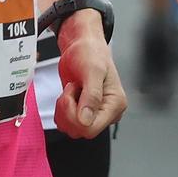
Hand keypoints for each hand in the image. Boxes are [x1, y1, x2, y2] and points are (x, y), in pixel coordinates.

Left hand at [54, 14, 125, 138]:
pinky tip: (68, 94)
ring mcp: (94, 114)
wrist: (81, 45)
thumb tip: (86, 120)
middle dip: (69, 110)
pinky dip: (61, 110)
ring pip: (72, 129)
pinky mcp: (82, 112)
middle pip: (80, 131)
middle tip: (72, 88)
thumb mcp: (92, 70)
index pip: (92, 129)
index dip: (76, 115)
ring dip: (64, 109)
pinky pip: (66, 123)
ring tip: (72, 89)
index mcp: (116, 104)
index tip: (75, 92)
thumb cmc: (90, 52)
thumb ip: (91, 96)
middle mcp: (107, 112)